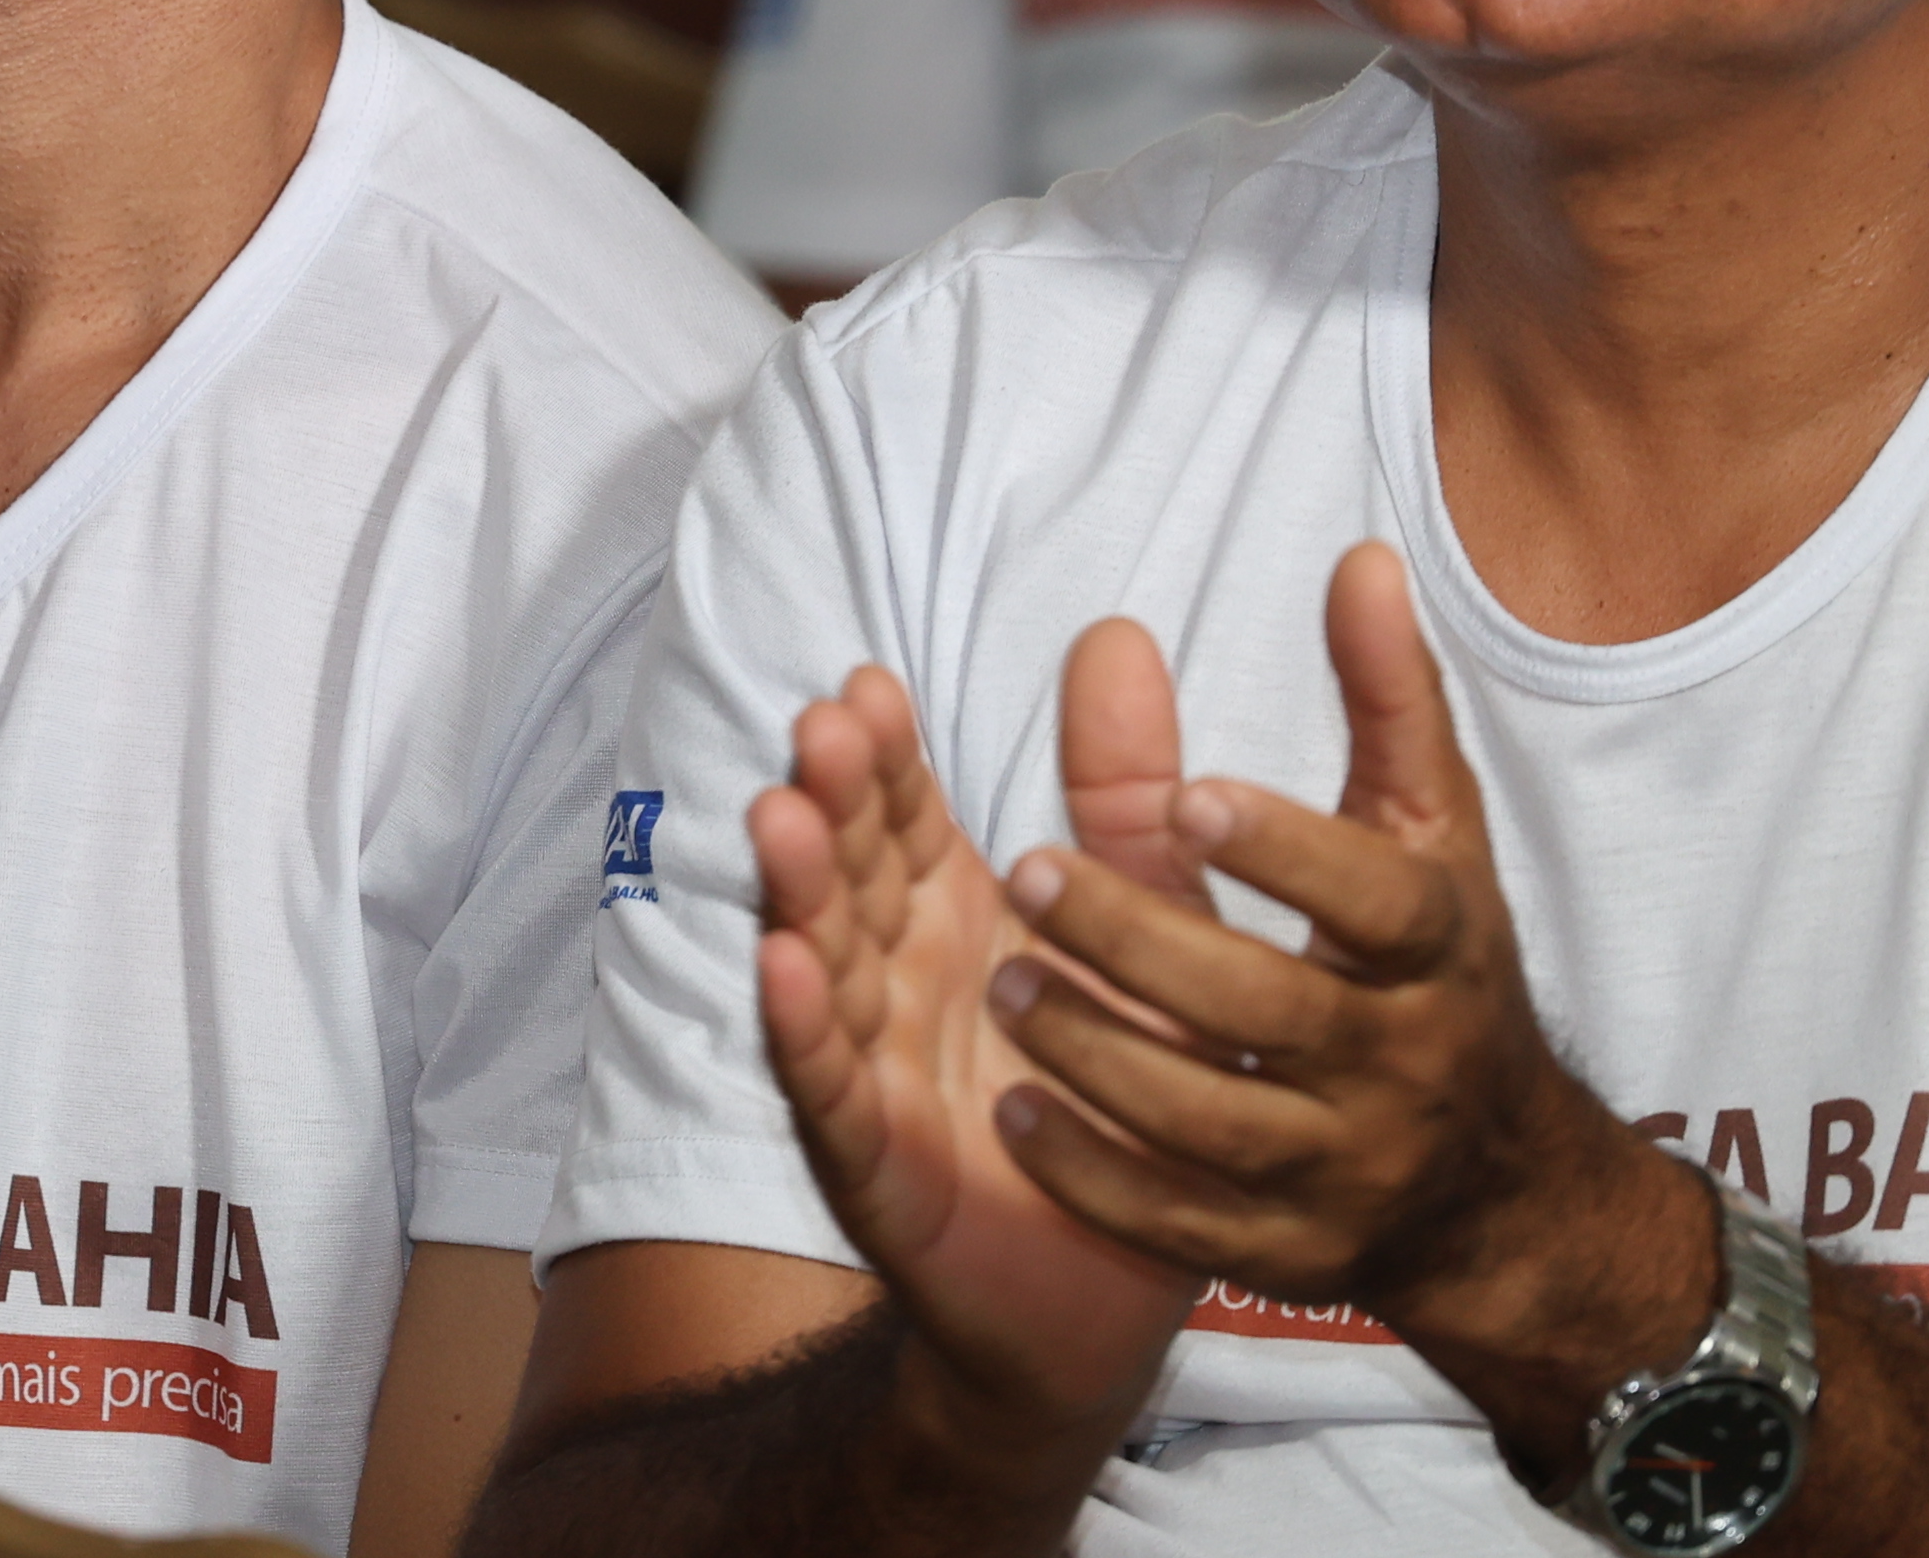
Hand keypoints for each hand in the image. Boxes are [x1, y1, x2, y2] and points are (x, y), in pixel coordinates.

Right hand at [749, 636, 1217, 1437]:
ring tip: (783, 818)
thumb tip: (1119, 631)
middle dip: (832, 800)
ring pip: (825, 963)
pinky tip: (785, 969)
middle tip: (822, 728)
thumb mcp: (1146, 931)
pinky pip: (832, 1089)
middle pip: (853, 873)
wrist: (1106, 1296)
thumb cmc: (1123, 1096)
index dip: (883, 758)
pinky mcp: (875, 1159)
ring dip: (799, 893)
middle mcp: (901, 978)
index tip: (868, 687)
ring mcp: (876, 1066)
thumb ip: (1129, 799)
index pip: (903, 819)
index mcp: (958, 918)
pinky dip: (806, 1029)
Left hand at [977, 548, 1702, 1437]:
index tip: (1190, 798)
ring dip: (1099, 1054)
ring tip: (1002, 981)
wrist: (1495, 1183)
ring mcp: (1348, 1173)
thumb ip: (1385, 700)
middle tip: (1022, 872)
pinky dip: (1097, 1178)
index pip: (1379, 902)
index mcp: (1440, 950)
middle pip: (1271, 1011)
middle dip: (1141, 944)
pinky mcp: (1291, 1256)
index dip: (1289, 853)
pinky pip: (1186, 1226)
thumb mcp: (1428, 831)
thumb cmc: (1437, 966)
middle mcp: (1403, 1066)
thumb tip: (1362, 556)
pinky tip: (1013, 1113)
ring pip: (1215, 1122)